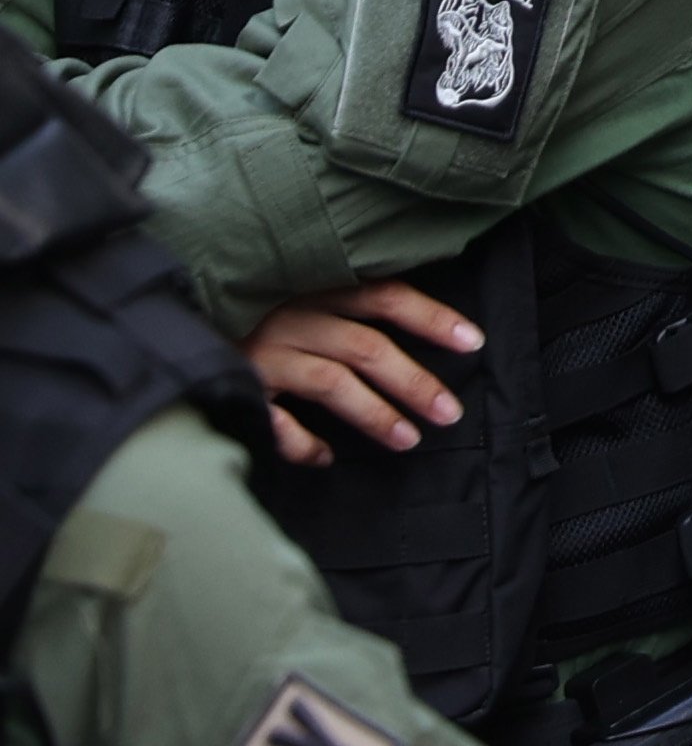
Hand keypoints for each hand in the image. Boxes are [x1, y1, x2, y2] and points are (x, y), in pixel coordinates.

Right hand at [247, 281, 480, 461]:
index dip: (432, 317)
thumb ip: (342, 307)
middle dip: (414, 382)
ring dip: (375, 413)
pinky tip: (323, 457)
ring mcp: (262, 351)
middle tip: (450, 413)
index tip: (474, 342)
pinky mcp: (233, 382)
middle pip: (367, 347)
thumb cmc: (247, 307)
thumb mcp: (295, 290)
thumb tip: (405, 337)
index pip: (385, 296)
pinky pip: (274, 419)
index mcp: (315, 287)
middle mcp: (291, 315)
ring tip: (409, 439)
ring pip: (332, 382)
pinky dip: (301, 441)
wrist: (162, 320)